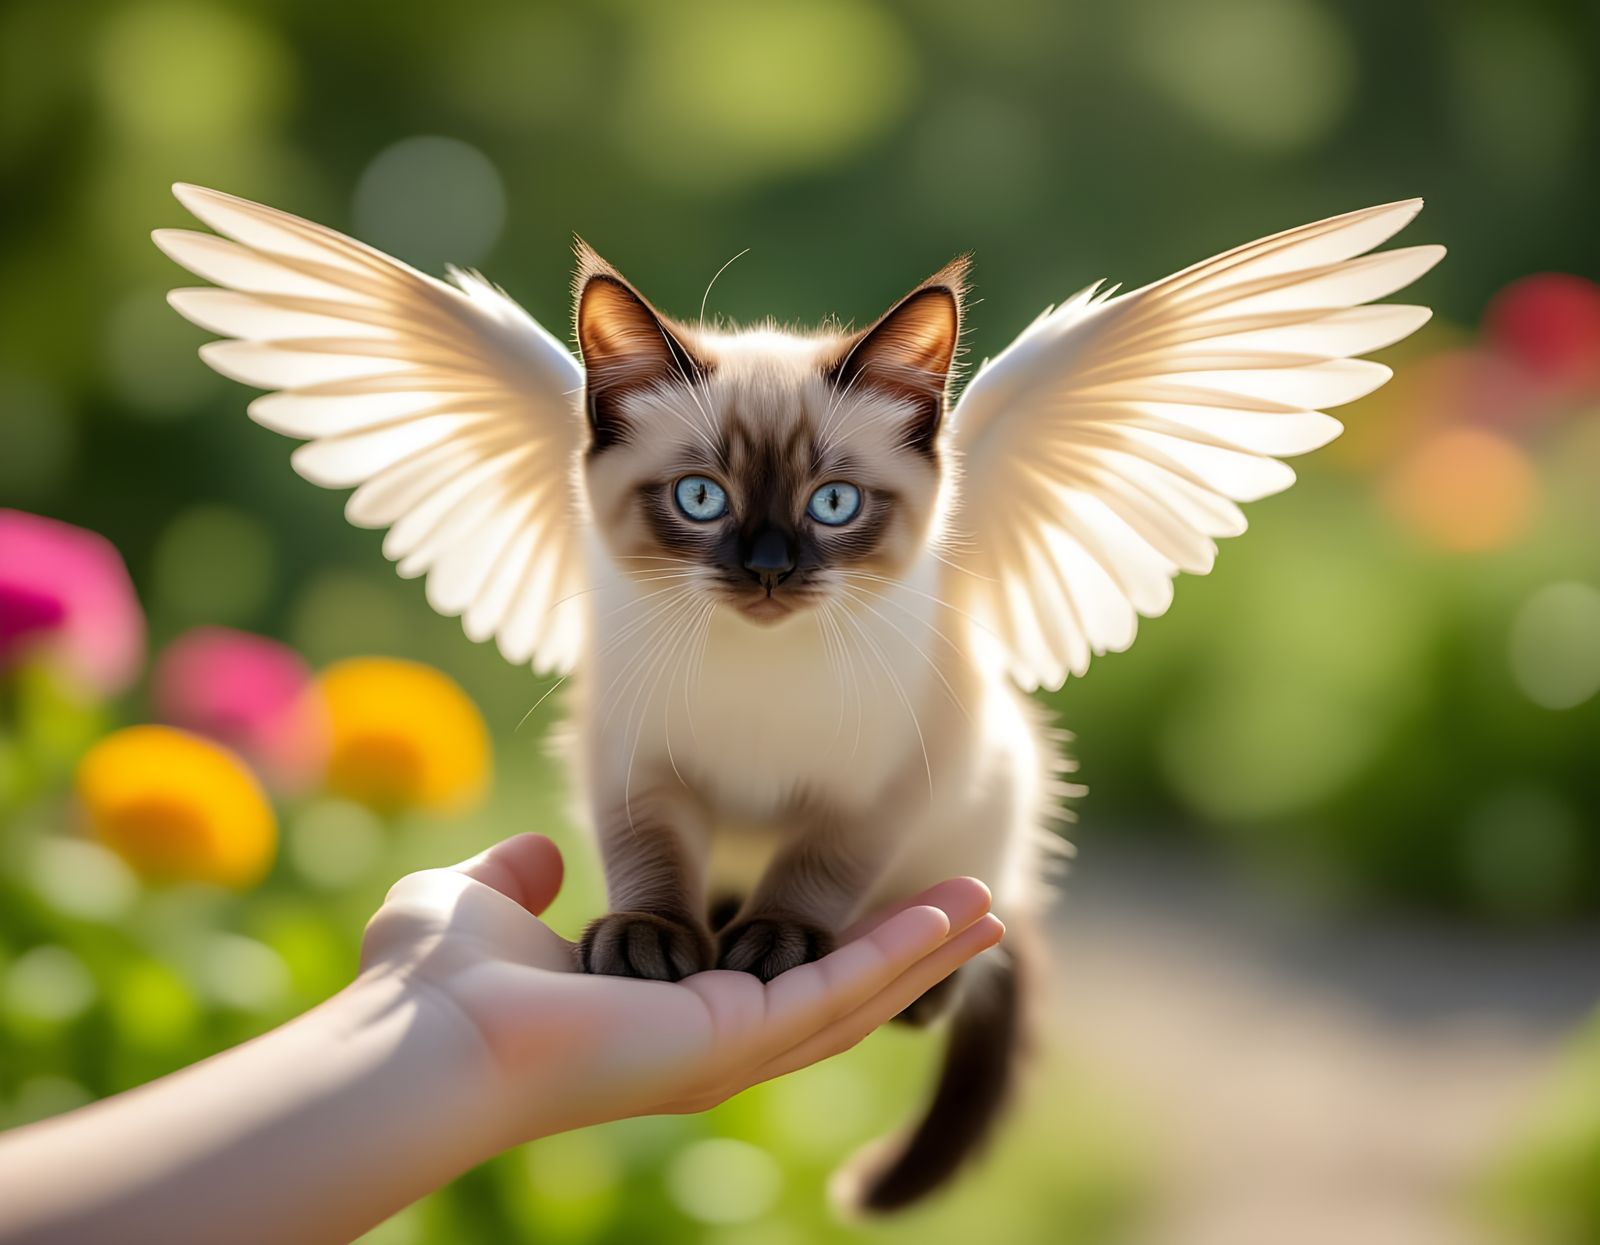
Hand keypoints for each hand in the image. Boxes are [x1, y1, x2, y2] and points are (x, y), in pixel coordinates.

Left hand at [359, 834, 1002, 1141]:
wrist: (419, 1034)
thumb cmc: (431, 981)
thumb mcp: (483, 900)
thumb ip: (518, 880)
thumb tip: (538, 859)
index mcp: (660, 1008)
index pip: (766, 972)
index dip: (822, 936)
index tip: (864, 895)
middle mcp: (707, 1037)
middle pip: (835, 992)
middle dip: (904, 950)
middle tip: (972, 909)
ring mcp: (728, 1045)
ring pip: (856, 994)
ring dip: (924, 951)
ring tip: (991, 910)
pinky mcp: (735, 1036)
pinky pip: (839, 990)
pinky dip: (901, 953)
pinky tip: (956, 918)